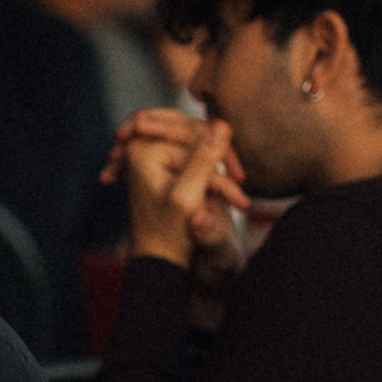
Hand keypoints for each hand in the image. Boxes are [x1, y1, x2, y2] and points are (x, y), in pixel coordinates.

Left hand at [105, 108, 248, 277]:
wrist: (161, 257)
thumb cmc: (171, 232)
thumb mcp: (188, 196)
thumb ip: (203, 159)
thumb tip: (222, 124)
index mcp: (140, 148)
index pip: (189, 130)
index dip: (217, 150)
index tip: (238, 176)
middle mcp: (141, 144)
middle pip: (193, 129)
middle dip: (219, 153)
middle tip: (241, 177)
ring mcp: (151, 151)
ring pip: (197, 139)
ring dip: (219, 161)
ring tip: (239, 185)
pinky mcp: (163, 159)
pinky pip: (194, 148)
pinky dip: (212, 166)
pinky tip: (231, 186)